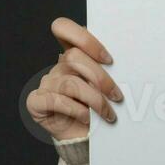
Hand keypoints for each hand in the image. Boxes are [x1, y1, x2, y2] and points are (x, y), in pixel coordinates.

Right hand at [26, 18, 122, 140]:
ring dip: (95, 99)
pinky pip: (57, 100)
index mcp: (73, 54)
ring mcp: (45, 82)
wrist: (85, 137)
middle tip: (118, 96)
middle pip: (74, 57)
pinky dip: (77, 110)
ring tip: (109, 113)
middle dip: (101, 78)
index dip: (83, 38)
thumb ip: (109, 69)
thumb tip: (128, 63)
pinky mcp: (36, 101)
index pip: (63, 27)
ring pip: (71, 82)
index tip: (109, 59)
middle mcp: (57, 65)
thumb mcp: (107, 85)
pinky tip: (88, 118)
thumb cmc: (100, 107)